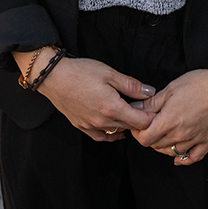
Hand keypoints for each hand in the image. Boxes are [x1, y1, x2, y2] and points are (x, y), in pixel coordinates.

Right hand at [13, 50, 155, 141]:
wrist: (54, 77)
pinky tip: (115, 129)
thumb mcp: (110, 73)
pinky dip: (111, 134)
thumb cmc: (81, 72)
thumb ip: (131, 85)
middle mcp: (103, 121)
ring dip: (125, 125)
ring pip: (116, 132)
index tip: (153, 108)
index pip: (141, 122)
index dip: (151, 116)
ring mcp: (91, 126)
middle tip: (143, 108)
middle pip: (130, 127)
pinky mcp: (82, 126)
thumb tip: (150, 92)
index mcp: (112, 108)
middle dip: (139, 120)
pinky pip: (101, 136)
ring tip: (129, 113)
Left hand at [132, 69, 207, 164]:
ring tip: (163, 135)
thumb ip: (151, 103)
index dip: (137, 132)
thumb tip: (134, 109)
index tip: (137, 124)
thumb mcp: (170, 88)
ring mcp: (195, 140)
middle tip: (149, 127)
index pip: (145, 138)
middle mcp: (180, 135)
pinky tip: (178, 156)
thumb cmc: (199, 83)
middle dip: (149, 137)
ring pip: (172, 153)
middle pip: (156, 146)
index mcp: (168, 121)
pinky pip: (193, 158)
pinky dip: (183, 159)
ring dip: (164, 146)